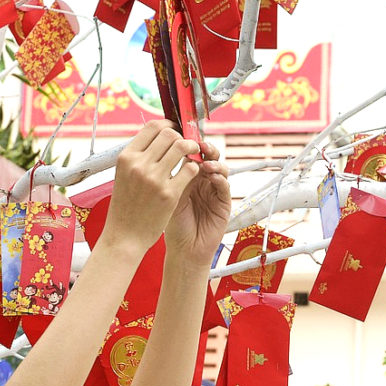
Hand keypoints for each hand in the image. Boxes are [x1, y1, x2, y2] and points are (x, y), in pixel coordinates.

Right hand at [102, 120, 200, 253]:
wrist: (124, 236)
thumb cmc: (125, 207)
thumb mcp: (123, 176)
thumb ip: (137, 157)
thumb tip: (156, 138)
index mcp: (126, 157)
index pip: (152, 127)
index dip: (168, 125)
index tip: (175, 130)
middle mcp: (139, 165)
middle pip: (169, 134)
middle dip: (182, 136)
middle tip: (187, 144)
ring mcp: (154, 179)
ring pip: (182, 147)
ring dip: (192, 148)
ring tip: (193, 155)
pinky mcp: (169, 194)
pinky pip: (190, 169)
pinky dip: (194, 167)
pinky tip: (191, 173)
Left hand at [162, 139, 229, 267]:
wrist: (183, 250)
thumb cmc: (170, 224)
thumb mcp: (164, 195)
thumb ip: (167, 174)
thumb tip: (160, 149)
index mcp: (186, 175)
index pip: (191, 152)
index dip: (189, 142)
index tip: (183, 135)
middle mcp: (202, 180)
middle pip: (208, 155)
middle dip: (204, 147)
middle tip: (198, 144)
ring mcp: (214, 190)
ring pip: (220, 167)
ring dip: (213, 161)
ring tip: (204, 162)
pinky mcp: (223, 202)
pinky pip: (225, 185)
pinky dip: (220, 178)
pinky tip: (212, 176)